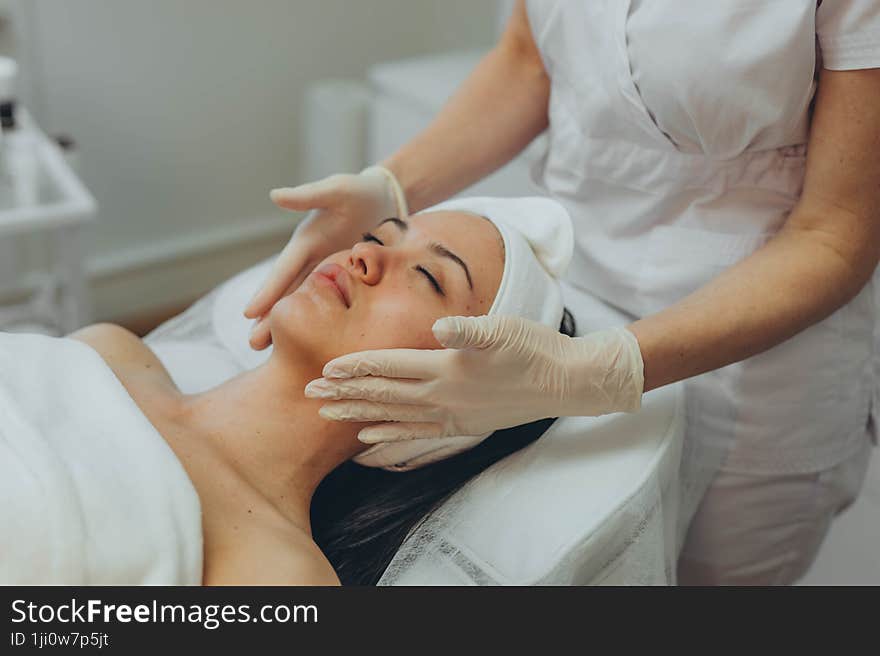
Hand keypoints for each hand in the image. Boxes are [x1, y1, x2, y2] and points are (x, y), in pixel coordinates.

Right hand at [245, 166, 405, 349]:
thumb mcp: (335, 189)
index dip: (267, 292)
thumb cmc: (358, 191)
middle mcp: (311, 260)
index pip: (284, 270)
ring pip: (304, 304)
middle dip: (269, 319)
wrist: (384, 198)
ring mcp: (327, 272)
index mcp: (306, 241)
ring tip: (270, 349)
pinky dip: (317, 321)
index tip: (249, 314)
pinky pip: (330, 304)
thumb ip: (308, 195)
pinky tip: (312, 340)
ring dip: (287, 325)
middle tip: (252, 345)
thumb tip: (275, 195)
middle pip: (287, 294)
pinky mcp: (345, 280)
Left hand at [304, 315, 644, 442]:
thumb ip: (466, 331)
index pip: (389, 367)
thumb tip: (437, 327)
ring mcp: (452, 414)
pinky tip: (369, 438)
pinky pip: (417, 432)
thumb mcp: (501, 329)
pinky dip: (390, 434)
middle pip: (382, 395)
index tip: (323, 371)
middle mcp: (443, 396)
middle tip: (308, 397)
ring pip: (393, 416)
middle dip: (344, 395)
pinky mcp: (463, 423)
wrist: (566, 381)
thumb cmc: (534, 348)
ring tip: (328, 416)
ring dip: (358, 415)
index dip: (356, 368)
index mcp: (446, 369)